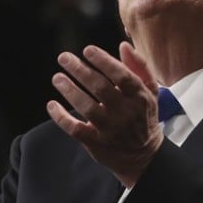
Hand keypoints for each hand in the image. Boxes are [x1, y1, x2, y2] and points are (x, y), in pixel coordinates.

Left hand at [47, 42, 162, 187]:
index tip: (87, 50)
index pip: (121, 75)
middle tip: (64, 58)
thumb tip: (123, 45)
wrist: (144, 156)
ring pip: (87, 107)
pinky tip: (52, 104)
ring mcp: (110, 129)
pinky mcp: (96, 143)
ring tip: (57, 78)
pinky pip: (75, 129)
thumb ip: (139, 67)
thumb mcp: (150, 92)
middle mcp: (125, 113)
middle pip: (100, 88)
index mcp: (139, 97)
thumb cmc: (143, 117)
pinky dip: (61, 117)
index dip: (103, 61)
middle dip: (80, 70)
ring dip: (69, 90)